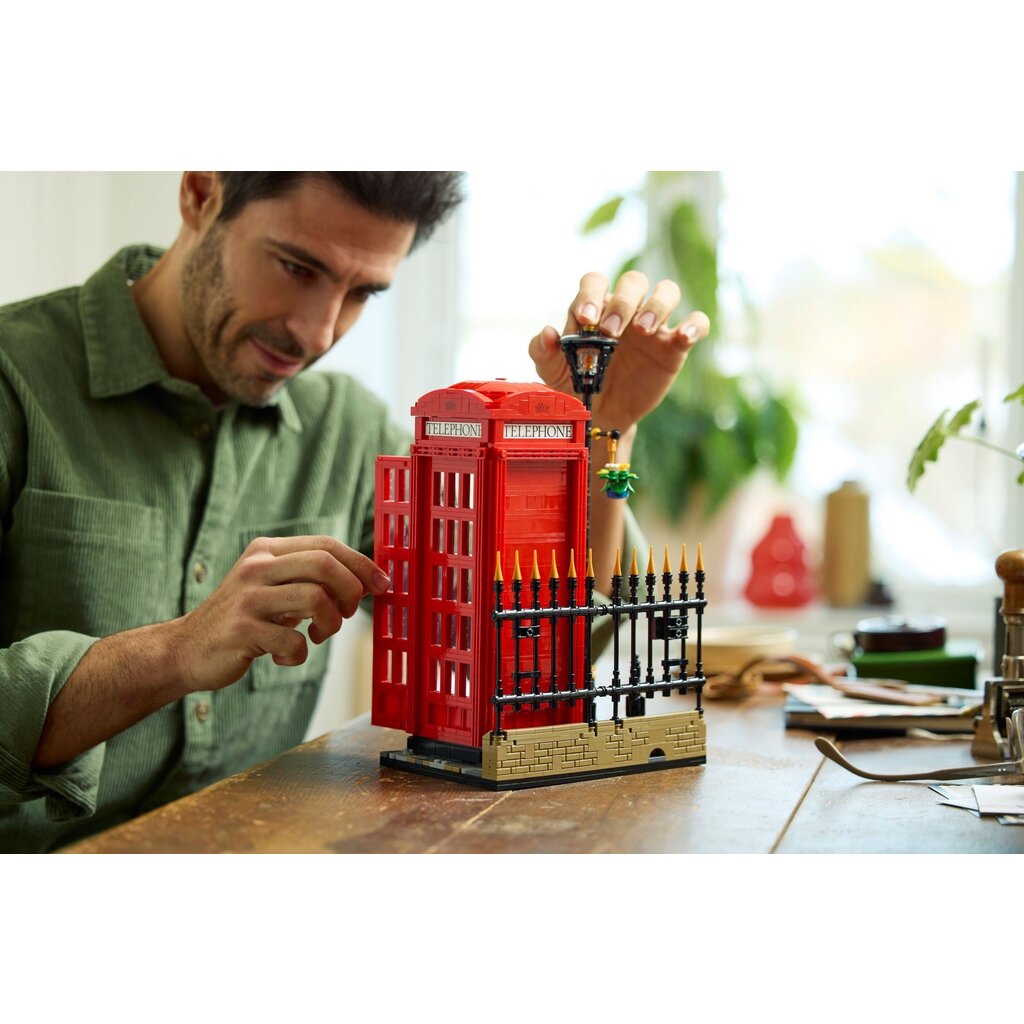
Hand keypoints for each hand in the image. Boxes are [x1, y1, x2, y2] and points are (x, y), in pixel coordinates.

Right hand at [170, 535, 390, 692]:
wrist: (186, 649)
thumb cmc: (243, 619)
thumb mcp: (274, 588)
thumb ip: (312, 580)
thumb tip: (367, 581)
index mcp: (267, 551)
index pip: (326, 544)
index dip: (361, 564)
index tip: (382, 585)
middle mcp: (256, 567)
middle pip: (324, 564)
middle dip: (350, 591)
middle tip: (346, 614)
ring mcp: (247, 598)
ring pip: (315, 599)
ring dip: (330, 625)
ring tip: (316, 636)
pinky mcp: (241, 630)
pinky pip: (293, 642)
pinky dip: (298, 656)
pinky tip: (283, 656)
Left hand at [528, 270, 710, 431]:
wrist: (600, 415)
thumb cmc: (577, 384)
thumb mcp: (552, 371)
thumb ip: (542, 350)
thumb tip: (548, 333)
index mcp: (596, 308)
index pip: (596, 282)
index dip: (591, 293)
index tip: (586, 318)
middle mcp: (627, 309)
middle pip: (634, 281)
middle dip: (622, 302)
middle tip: (611, 331)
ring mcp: (654, 325)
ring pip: (667, 291)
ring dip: (657, 305)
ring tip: (644, 330)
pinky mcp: (675, 346)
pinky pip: (697, 323)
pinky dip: (695, 324)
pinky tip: (683, 337)